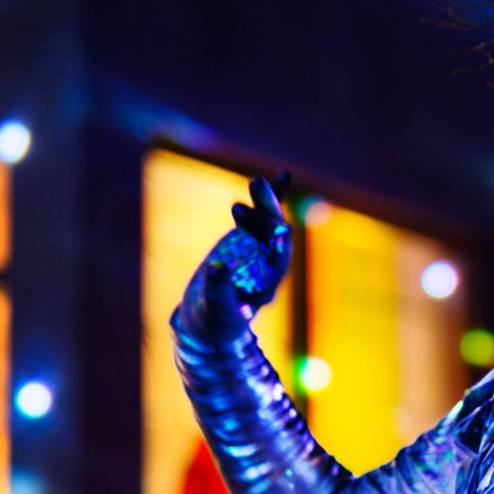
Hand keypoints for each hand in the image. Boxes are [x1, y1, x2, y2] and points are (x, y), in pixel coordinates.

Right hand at [180, 173, 292, 339]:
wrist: (209, 314)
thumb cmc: (214, 316)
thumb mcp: (215, 306)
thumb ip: (218, 289)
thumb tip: (218, 268)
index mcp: (267, 286)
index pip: (278, 265)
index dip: (280, 247)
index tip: (282, 230)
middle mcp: (269, 266)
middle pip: (275, 237)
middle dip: (269, 214)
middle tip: (260, 191)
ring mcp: (261, 250)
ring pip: (269, 223)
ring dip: (265, 202)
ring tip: (256, 182)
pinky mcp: (250, 238)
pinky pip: (263, 216)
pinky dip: (271, 198)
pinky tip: (284, 176)